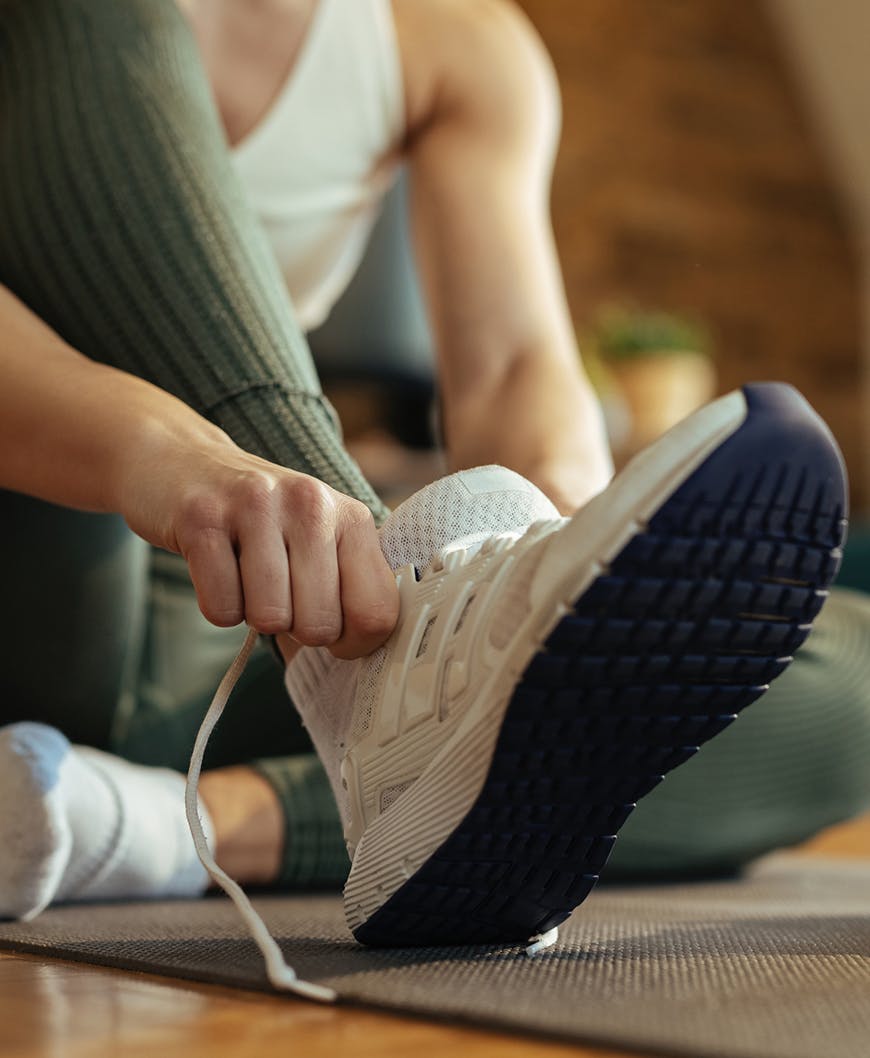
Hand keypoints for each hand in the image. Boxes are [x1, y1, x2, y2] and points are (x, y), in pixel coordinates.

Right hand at [119, 426, 398, 659]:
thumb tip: (367, 654)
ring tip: (247, 575)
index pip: (376, 613)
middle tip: (280, 592)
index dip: (353, 644)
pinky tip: (218, 568)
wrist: (182, 463)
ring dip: (253, 614)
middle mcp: (310, 504)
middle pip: (319, 625)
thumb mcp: (321, 538)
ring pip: (269, 618)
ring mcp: (256, 506)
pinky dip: (217, 606)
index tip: (332, 633)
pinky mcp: (202, 517)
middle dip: (295, 629)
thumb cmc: (263, 519)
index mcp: (351, 516)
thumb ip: (352, 587)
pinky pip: (221, 608)